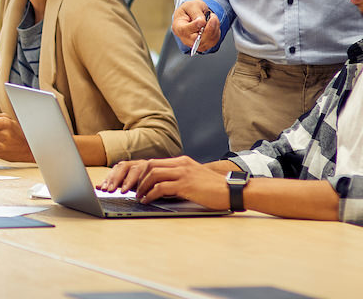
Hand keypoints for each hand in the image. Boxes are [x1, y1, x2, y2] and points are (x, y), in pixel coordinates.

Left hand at [100, 156, 228, 208]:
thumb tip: (161, 188)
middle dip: (136, 178)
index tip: (134, 183)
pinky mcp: (185, 184)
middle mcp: (181, 164)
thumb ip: (179, 179)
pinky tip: (147, 201)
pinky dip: (150, 194)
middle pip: (149, 165)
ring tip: (137, 196)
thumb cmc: (214, 189)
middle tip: (130, 189)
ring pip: (152, 175)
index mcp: (182, 161)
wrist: (232, 191)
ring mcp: (183, 173)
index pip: (154, 162)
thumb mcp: (194, 178)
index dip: (141, 172)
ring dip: (141, 186)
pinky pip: (160, 187)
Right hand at [170, 0, 220, 52]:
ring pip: (207, 42)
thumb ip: (196, 13)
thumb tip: (202, 22)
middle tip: (213, 17)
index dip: (196, 25)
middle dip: (209, 29)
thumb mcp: (192, 5)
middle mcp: (185, 38)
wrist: (192, 13)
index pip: (185, 31)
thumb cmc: (189, 9)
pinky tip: (213, 25)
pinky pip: (212, 42)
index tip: (202, 19)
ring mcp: (193, 44)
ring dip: (215, 29)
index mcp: (178, 27)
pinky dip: (216, 33)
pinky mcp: (202, 45)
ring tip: (213, 19)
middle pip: (197, 40)